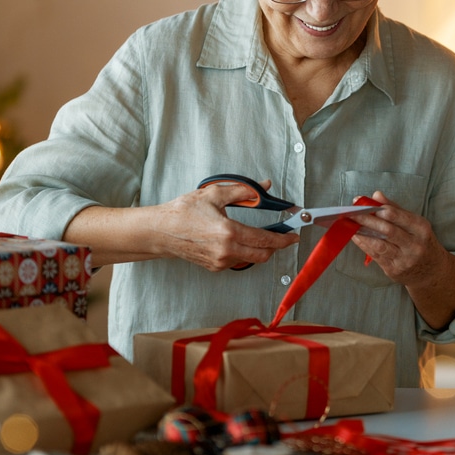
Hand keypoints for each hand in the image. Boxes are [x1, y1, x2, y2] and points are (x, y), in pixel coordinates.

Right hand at [156, 179, 298, 271]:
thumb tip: (263, 187)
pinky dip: (243, 251)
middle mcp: (226, 251)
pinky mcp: (214, 267)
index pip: (265, 240)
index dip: (283, 239)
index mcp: (228, 233)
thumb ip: (243, 190)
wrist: (162, 231)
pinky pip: (237, 260)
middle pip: (262, 255)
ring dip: (258, 248)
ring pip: (250, 258)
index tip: (293, 237)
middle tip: (282, 237)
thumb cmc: (183, 212)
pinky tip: (237, 240)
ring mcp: (220, 262)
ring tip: (255, 234)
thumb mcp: (214, 194)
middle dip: (275, 247)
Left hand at [347, 191, 453, 288]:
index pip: (398, 217)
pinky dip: (363, 244)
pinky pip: (375, 255)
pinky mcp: (394, 270)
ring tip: (348, 224)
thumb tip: (376, 195)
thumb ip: (395, 209)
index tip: (363, 204)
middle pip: (387, 230)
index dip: (379, 209)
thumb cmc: (421, 242)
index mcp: (421, 229)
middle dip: (367, 220)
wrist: (432, 271)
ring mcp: (404, 260)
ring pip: (379, 245)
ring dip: (362, 234)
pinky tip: (355, 236)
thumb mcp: (415, 224)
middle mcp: (414, 245)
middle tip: (351, 212)